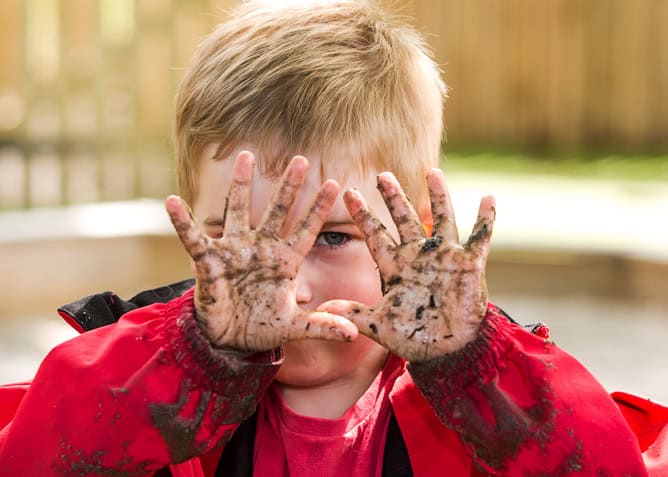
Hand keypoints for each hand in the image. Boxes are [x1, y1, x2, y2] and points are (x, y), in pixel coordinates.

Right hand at [166, 152, 357, 351]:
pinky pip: (193, 238)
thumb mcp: (293, 327)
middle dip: (289, 187)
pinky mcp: (209, 262)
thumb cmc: (263, 327)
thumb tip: (351, 333)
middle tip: (301, 160)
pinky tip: (171, 201)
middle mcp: (261, 249)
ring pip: (238, 211)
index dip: (319, 209)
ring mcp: (234, 251)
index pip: (306, 230)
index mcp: (285, 261)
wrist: (231, 342)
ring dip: (241, 185)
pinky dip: (182, 222)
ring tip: (246, 156)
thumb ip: (321, 325)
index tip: (336, 184)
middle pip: (277, 211)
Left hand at [319, 169, 494, 361]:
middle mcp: (417, 255)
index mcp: (394, 266)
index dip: (363, 214)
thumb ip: (353, 313)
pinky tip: (488, 198)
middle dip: (394, 197)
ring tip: (434, 172)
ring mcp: (444, 257)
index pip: (375, 234)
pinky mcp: (469, 265)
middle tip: (382, 175)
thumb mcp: (378, 325)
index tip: (348, 192)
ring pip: (442, 219)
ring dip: (439, 196)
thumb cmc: (412, 337)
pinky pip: (480, 238)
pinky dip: (485, 219)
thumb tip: (321, 308)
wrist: (445, 352)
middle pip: (404, 219)